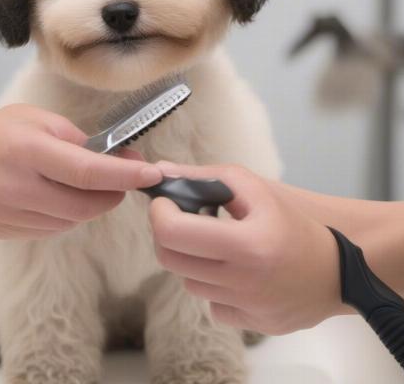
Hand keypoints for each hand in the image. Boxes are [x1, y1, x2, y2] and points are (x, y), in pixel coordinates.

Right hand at [0, 104, 161, 238]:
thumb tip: (118, 159)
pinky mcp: (3, 231)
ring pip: (69, 221)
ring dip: (87, 206)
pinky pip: (49, 230)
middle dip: (112, 195)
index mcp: (26, 151)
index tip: (151, 173)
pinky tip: (54, 196)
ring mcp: (7, 214)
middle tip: (123, 181)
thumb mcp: (37, 120)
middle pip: (83, 206)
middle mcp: (15, 186)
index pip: (86, 171)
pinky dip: (64, 216)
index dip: (124, 175)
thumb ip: (77, 140)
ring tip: (80, 183)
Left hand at [149, 163, 344, 334]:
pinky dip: (214, 287)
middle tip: (180, 221)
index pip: (173, 232)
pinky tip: (233, 272)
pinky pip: (212, 306)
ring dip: (191, 261)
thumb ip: (203, 177)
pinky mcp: (254, 325)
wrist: (338, 267)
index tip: (166, 203)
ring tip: (214, 245)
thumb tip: (159, 171)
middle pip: (170, 260)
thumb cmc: (292, 219)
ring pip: (188, 282)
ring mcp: (250, 308)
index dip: (160, 213)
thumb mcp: (252, 187)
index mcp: (248, 242)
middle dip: (167, 235)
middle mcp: (246, 281)